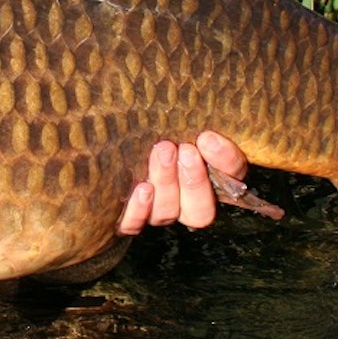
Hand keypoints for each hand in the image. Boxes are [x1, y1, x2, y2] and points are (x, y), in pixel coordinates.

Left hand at [115, 131, 246, 233]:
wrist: (106, 133)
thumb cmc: (148, 119)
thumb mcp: (173, 114)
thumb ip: (193, 120)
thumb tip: (206, 128)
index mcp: (208, 177)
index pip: (231, 176)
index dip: (225, 161)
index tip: (208, 138)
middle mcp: (184, 202)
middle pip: (200, 210)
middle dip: (195, 180)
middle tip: (184, 149)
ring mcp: (156, 211)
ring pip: (167, 212)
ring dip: (166, 182)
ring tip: (162, 152)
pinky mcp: (128, 217)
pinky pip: (134, 225)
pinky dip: (139, 210)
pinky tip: (142, 189)